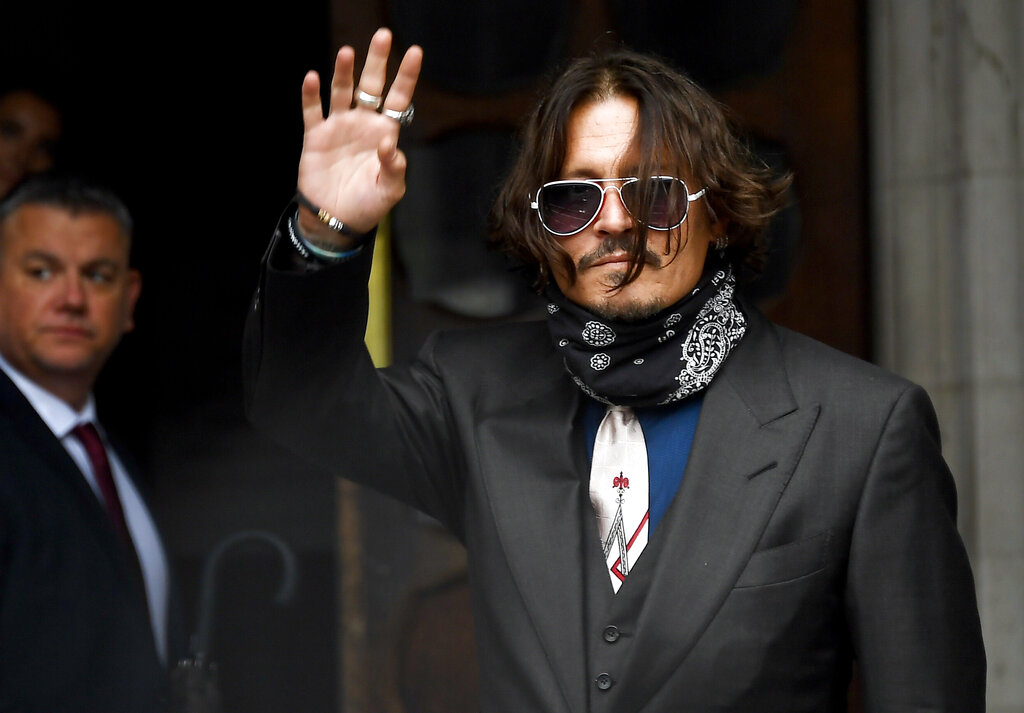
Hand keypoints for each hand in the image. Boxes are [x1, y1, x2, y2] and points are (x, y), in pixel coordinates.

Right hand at [296, 28, 421, 242]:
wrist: (336, 219)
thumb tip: (390, 144)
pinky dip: (311, 95)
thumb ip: (394, 168)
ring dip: (343, 72)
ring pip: (341, 92)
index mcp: (384, 133)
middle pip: (371, 86)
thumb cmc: (368, 205)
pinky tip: (313, 79)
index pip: (398, 99)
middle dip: (377, 62)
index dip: (406, 77)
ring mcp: (338, 127)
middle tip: (383, 36)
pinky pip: (312, 111)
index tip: (416, 52)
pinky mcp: (316, 136)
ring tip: (346, 53)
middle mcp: (362, 124)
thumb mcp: (389, 190)